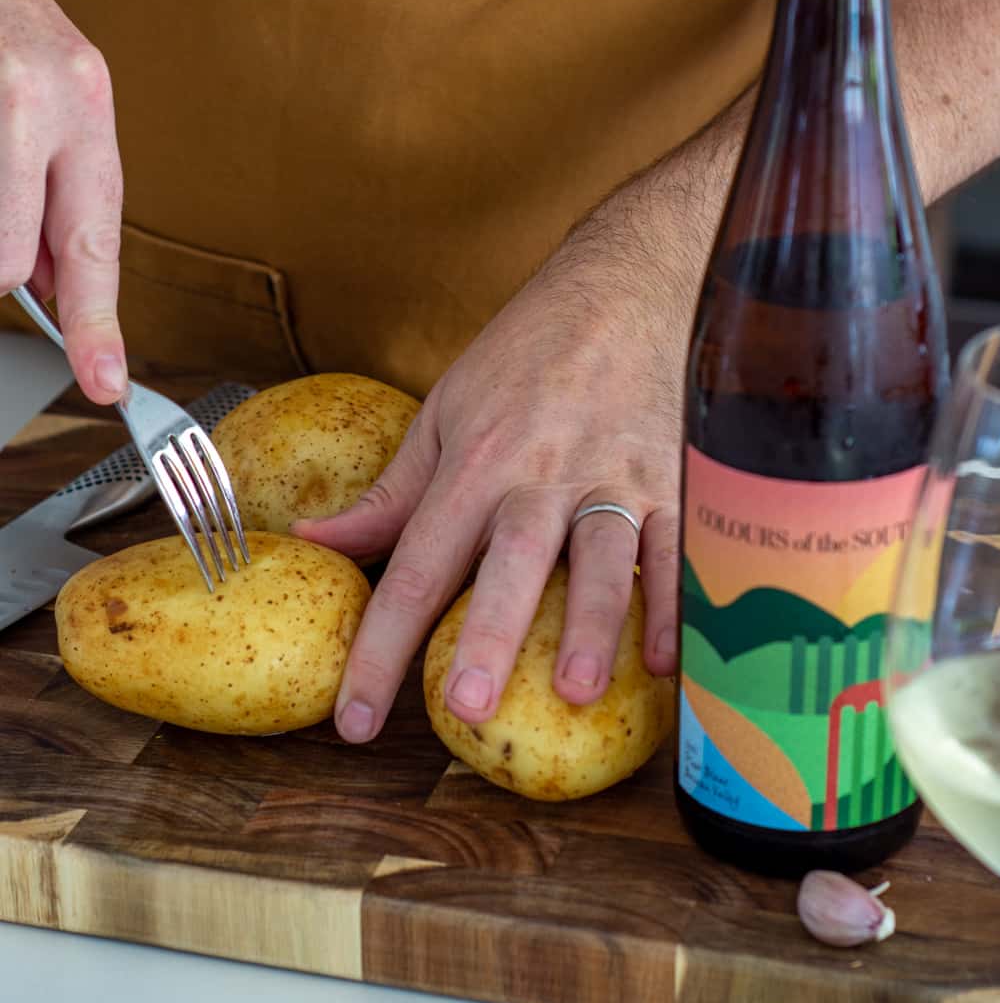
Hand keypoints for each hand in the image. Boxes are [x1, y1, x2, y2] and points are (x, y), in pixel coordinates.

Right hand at [0, 0, 124, 401]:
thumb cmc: (4, 34)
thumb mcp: (58, 98)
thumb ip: (59, 193)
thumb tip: (61, 292)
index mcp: (82, 98)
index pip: (95, 240)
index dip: (98, 325)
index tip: (107, 383)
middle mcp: (35, 95)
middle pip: (12, 260)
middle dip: (3, 270)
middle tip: (5, 239)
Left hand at [297, 254, 684, 741]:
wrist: (627, 282)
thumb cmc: (529, 352)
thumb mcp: (446, 410)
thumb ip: (392, 492)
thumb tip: (319, 539)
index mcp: (475, 462)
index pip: (415, 566)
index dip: (379, 648)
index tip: (353, 720)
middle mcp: (542, 474)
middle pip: (509, 563)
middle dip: (486, 634)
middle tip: (466, 704)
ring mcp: (614, 476)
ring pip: (600, 557)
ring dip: (589, 625)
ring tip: (575, 690)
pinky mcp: (676, 476)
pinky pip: (678, 545)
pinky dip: (677, 601)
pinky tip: (668, 658)